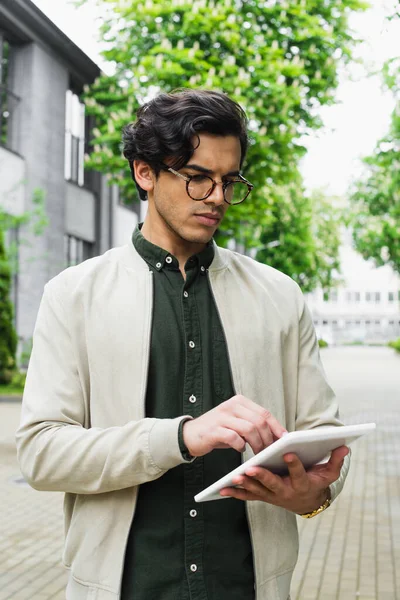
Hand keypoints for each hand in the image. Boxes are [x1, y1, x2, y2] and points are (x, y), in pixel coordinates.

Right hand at [182, 395, 286, 457]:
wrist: (190, 435)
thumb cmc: (218, 430)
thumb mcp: (237, 423)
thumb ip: (253, 425)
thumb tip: (277, 436)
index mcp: (239, 402)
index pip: (264, 413)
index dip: (276, 427)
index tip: (284, 440)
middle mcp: (231, 406)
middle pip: (259, 421)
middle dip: (268, 439)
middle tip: (270, 451)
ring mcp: (222, 417)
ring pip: (249, 429)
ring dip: (257, 444)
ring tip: (258, 453)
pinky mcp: (214, 430)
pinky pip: (234, 438)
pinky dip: (241, 446)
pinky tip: (240, 449)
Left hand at [220, 445, 348, 513]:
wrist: (307, 502)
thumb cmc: (317, 482)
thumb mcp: (329, 473)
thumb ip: (336, 460)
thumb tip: (345, 446)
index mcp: (302, 483)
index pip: (299, 473)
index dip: (294, 464)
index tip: (288, 453)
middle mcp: (286, 491)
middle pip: (273, 484)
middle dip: (262, 476)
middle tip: (251, 468)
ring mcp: (273, 495)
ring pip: (258, 491)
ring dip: (246, 485)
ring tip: (234, 477)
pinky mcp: (263, 496)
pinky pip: (248, 496)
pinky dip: (236, 493)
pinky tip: (223, 489)